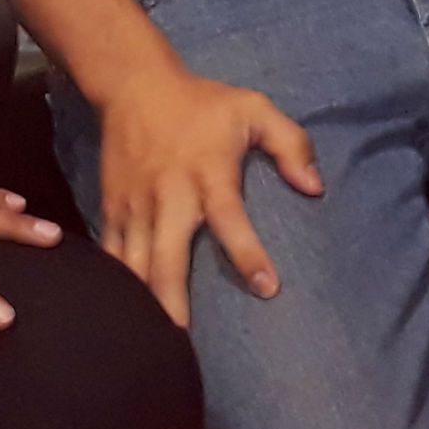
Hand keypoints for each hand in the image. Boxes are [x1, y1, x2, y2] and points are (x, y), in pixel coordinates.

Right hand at [94, 63, 322, 327]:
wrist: (133, 84)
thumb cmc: (202, 102)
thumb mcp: (253, 108)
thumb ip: (290, 143)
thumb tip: (316, 187)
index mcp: (208, 174)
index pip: (231, 219)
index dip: (249, 254)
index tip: (268, 288)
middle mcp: (170, 194)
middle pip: (168, 257)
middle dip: (173, 301)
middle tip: (183, 343)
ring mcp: (136, 204)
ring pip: (135, 263)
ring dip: (144, 301)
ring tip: (152, 342)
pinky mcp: (112, 206)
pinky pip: (112, 252)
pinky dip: (116, 282)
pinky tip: (122, 313)